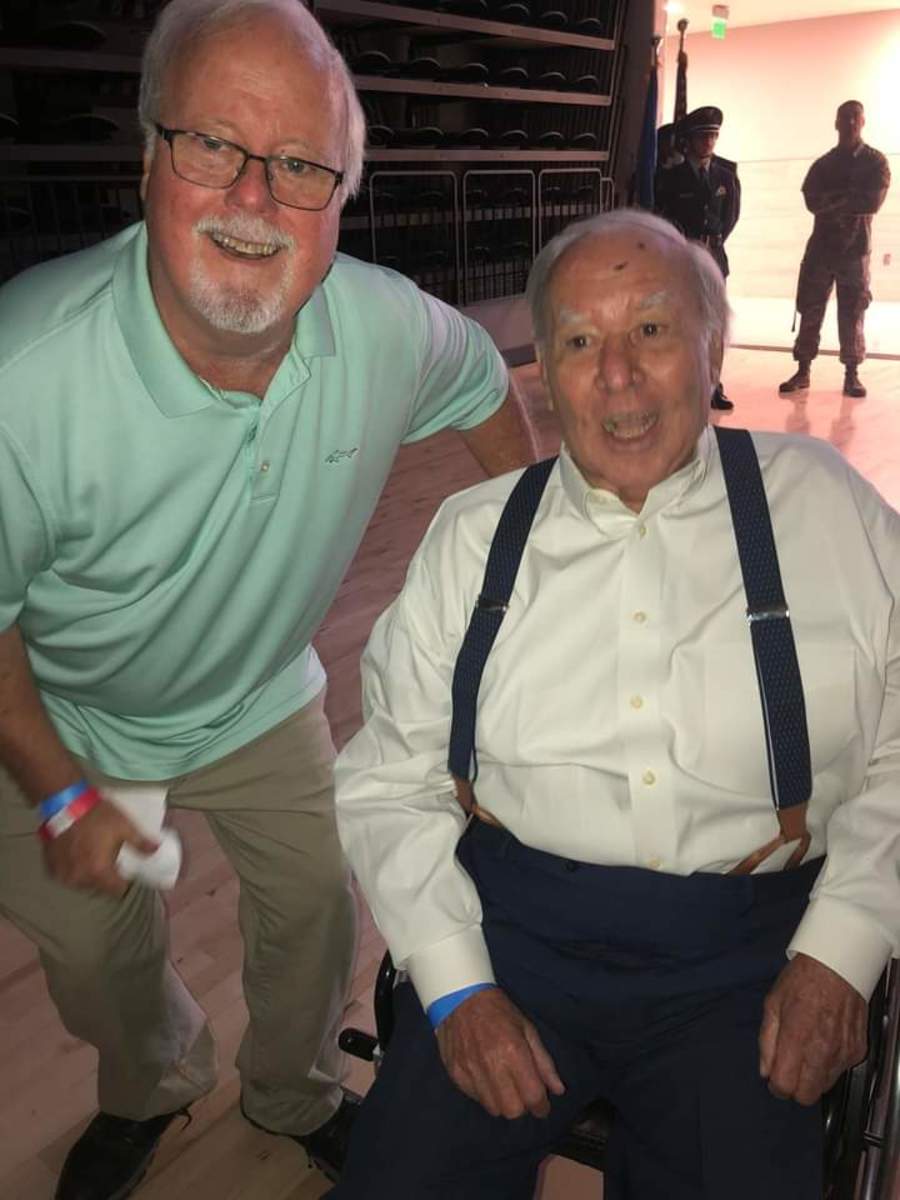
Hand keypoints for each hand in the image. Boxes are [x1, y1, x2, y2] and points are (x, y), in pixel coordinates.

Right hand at [43, 797, 158, 896]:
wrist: (65, 803)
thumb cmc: (97, 816)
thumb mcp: (124, 826)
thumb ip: (140, 842)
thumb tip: (156, 850)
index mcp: (99, 872)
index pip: (117, 890)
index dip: (123, 881)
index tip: (124, 869)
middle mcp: (80, 879)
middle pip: (98, 887)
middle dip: (104, 876)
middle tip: (107, 857)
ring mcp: (63, 875)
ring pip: (81, 882)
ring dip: (87, 873)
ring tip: (90, 854)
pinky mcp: (50, 868)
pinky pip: (66, 875)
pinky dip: (72, 869)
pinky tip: (76, 854)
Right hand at [436, 987, 564, 1118]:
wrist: (461, 997)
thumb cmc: (500, 1012)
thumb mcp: (528, 1030)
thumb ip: (544, 1062)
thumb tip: (558, 1089)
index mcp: (514, 1052)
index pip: (532, 1096)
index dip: (541, 1107)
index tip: (542, 1106)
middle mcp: (492, 1065)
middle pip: (513, 1110)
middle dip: (522, 1107)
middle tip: (522, 1094)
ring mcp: (471, 1072)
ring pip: (494, 1109)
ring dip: (503, 1103)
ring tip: (504, 1086)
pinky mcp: (456, 1074)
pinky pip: (476, 1099)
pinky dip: (486, 1095)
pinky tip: (487, 1079)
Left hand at [759, 953, 866, 1105]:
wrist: (838, 966)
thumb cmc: (802, 980)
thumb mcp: (772, 1004)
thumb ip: (767, 1041)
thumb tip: (765, 1071)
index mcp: (796, 1038)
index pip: (785, 1086)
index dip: (776, 1086)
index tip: (775, 1078)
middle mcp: (822, 1051)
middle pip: (807, 1096)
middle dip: (795, 1088)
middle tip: (791, 1069)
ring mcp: (843, 1053)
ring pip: (825, 1087)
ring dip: (813, 1077)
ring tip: (808, 1050)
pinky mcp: (858, 1051)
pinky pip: (841, 1071)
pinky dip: (830, 1065)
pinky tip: (825, 1043)